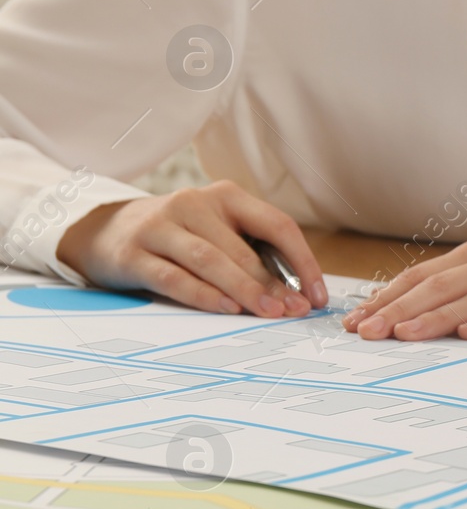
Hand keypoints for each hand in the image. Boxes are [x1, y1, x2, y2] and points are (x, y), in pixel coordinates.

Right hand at [56, 181, 326, 316]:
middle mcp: (194, 204)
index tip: (317, 294)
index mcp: (226, 196)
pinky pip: (174, 277)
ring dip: (244, 289)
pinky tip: (226, 309)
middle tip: (295, 311)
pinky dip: (203, 294)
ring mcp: (161, 226)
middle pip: (244, 249)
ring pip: (211, 260)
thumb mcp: (218, 231)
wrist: (107, 230)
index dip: (303, 261)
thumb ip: (253, 254)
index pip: (277, 225)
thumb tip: (298, 295)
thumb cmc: (181, 235)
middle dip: (275, 284)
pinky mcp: (133, 253)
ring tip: (270, 312)